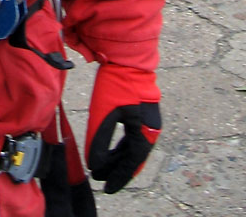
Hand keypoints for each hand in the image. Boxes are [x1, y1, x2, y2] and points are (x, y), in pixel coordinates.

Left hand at [85, 64, 160, 193]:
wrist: (126, 56)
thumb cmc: (116, 83)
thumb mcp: (104, 112)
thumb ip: (100, 139)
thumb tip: (95, 165)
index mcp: (145, 130)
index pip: (132, 161)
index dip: (120, 177)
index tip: (108, 188)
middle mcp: (150, 127)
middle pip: (133, 156)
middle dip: (117, 169)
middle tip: (103, 180)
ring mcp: (147, 118)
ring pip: (132, 145)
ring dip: (119, 158)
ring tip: (104, 168)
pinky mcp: (140, 110)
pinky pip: (132, 135)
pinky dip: (121, 145)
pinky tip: (112, 150)